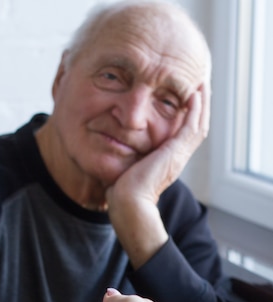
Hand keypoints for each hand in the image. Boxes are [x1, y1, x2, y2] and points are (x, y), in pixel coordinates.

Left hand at [108, 82, 209, 206]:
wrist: (128, 203)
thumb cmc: (122, 190)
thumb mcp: (127, 165)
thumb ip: (128, 153)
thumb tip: (115, 143)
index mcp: (169, 160)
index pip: (184, 133)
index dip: (188, 115)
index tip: (185, 96)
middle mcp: (178, 157)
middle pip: (197, 126)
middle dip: (200, 105)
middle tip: (200, 84)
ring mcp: (179, 155)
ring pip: (200, 124)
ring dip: (202, 103)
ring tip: (201, 83)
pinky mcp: (176, 153)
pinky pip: (192, 126)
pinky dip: (195, 110)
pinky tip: (194, 94)